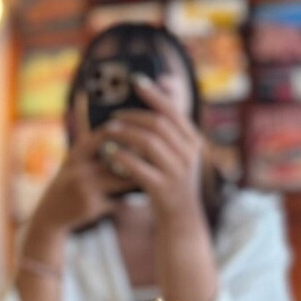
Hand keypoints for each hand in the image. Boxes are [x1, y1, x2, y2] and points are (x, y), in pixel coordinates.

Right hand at [30, 93, 138, 234]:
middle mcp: (79, 167)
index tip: (145, 136)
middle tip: (156, 157)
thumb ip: (83, 128)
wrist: (52, 213)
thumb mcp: (74, 154)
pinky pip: (119, 199)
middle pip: (118, 157)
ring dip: (137, 179)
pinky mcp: (92, 205)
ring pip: (122, 180)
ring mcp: (85, 186)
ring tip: (150, 176)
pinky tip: (134, 201)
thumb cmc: (69, 178)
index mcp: (78, 151)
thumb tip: (84, 97)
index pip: (106, 134)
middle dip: (137, 157)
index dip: (128, 133)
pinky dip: (128, 199)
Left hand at [97, 73, 204, 222]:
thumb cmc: (172, 180)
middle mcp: (188, 154)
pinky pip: (139, 167)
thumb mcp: (178, 153)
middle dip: (132, 115)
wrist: (181, 219)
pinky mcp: (162, 189)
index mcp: (193, 141)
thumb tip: (164, 82)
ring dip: (125, 133)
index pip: (173, 110)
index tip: (135, 80)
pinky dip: (122, 157)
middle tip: (113, 114)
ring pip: (148, 143)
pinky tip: (109, 152)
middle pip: (158, 124)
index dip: (153, 94)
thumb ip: (170, 126)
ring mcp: (177, 172)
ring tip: (107, 130)